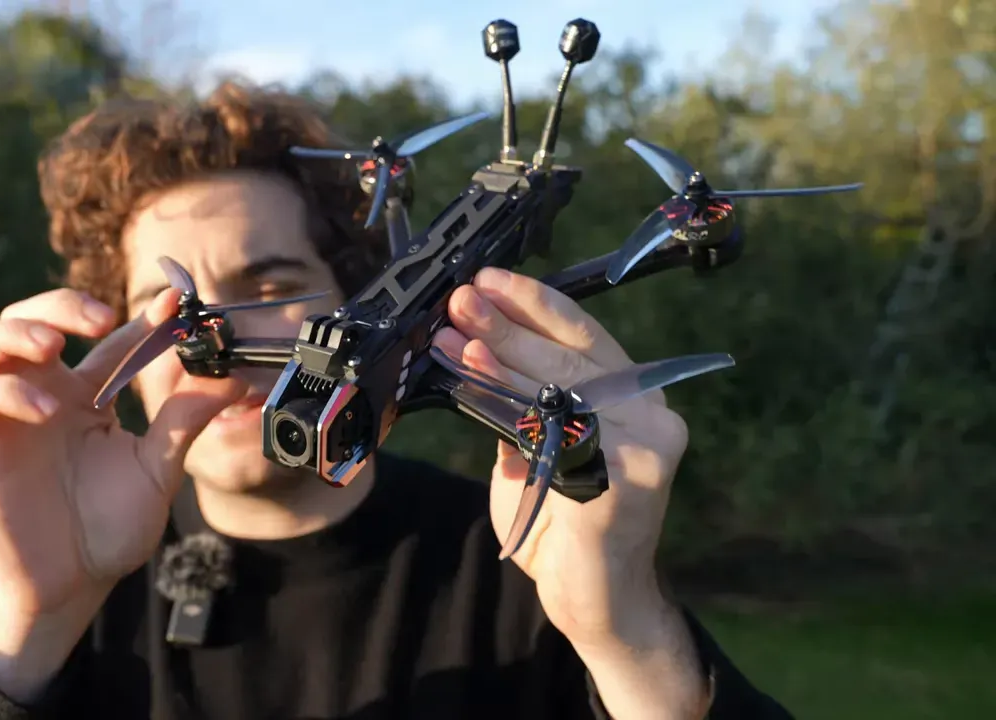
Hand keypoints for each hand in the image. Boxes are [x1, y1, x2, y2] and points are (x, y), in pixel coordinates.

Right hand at [0, 287, 245, 617]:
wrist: (73, 586)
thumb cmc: (111, 528)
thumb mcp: (158, 470)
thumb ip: (184, 420)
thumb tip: (233, 376)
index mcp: (89, 396)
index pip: (111, 340)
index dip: (143, 317)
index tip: (177, 301)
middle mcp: (45, 395)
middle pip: (31, 317)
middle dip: (61, 304)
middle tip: (101, 319)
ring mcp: (9, 417)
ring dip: (16, 331)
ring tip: (54, 346)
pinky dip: (9, 391)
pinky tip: (46, 409)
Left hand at [436, 267, 708, 715]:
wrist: (596, 604)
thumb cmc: (563, 527)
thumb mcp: (535, 450)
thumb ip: (519, 404)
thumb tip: (470, 345)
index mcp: (634, 398)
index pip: (585, 336)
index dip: (535, 305)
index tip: (487, 279)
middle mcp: (652, 413)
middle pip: (568, 357)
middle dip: (506, 326)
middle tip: (458, 301)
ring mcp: (649, 447)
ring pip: (561, 389)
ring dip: (499, 359)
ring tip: (452, 336)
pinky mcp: (632, 480)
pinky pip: (558, 434)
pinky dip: (508, 409)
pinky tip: (473, 387)